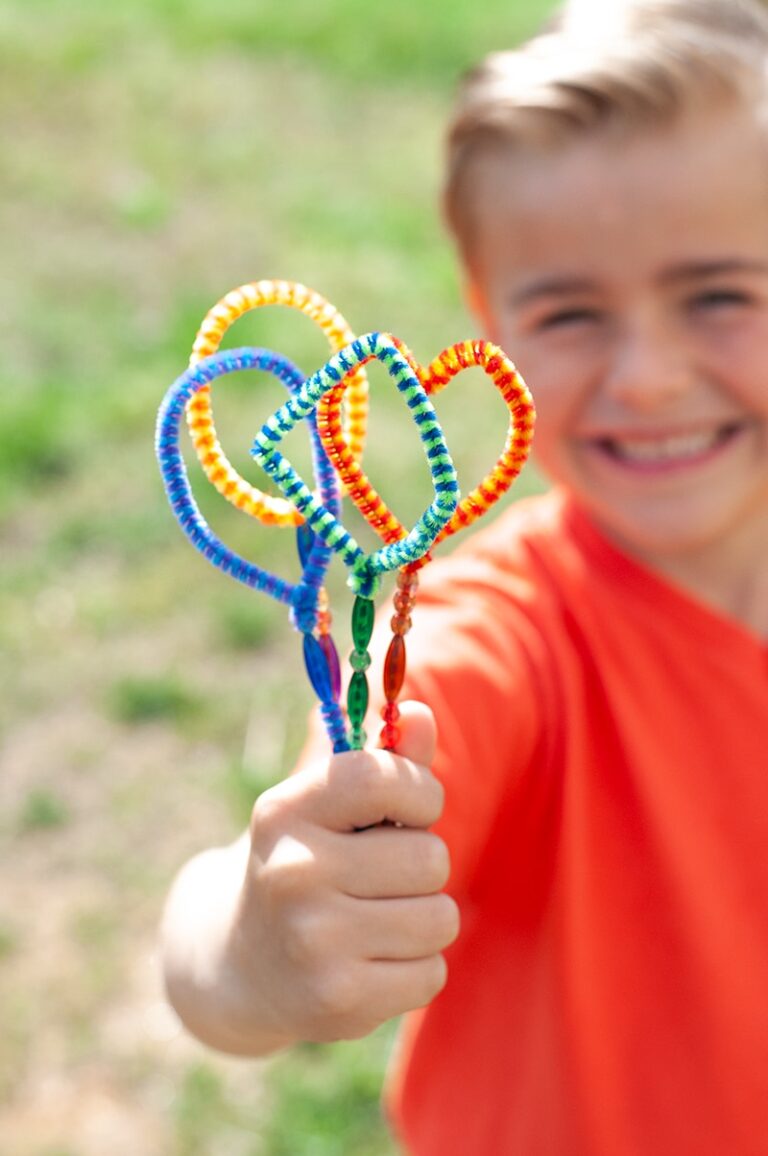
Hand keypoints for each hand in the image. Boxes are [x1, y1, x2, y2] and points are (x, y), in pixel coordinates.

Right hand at [227, 700, 458, 1046]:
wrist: (240, 962)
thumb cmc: (306, 862)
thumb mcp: (326, 806)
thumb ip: (381, 761)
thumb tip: (423, 714)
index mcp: (286, 812)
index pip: (383, 778)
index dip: (419, 792)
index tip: (411, 808)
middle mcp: (293, 872)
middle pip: (428, 858)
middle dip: (422, 866)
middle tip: (382, 877)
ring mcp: (313, 941)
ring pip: (439, 918)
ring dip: (424, 918)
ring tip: (378, 918)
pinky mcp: (337, 1001)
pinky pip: (432, 973)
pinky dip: (416, 968)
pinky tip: (372, 961)